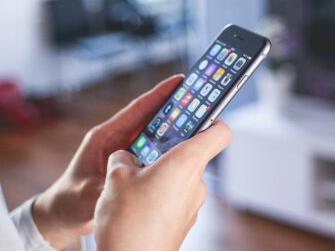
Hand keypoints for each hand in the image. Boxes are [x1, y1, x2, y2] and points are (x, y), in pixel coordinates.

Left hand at [31, 75, 184, 247]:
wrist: (63, 213)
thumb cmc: (69, 199)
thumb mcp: (87, 193)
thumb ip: (108, 186)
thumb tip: (128, 183)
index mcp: (104, 137)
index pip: (136, 110)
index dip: (158, 94)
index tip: (179, 81)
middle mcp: (116, 140)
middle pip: (150, 119)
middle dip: (174, 109)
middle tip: (200, 101)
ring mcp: (124, 152)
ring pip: (154, 135)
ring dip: (174, 129)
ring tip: (200, 123)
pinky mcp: (130, 164)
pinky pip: (153, 153)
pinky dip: (168, 149)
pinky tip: (185, 151)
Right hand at [94, 121, 231, 250]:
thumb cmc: (127, 222)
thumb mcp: (115, 178)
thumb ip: (123, 158)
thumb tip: (126, 157)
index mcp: (186, 162)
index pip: (219, 131)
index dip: (212, 118)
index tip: (197, 112)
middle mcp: (196, 182)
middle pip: (193, 153)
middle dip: (169, 148)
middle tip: (145, 147)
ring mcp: (192, 204)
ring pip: (181, 176)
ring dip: (161, 173)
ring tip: (133, 180)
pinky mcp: (184, 221)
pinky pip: (175, 197)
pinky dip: (160, 193)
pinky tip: (137, 202)